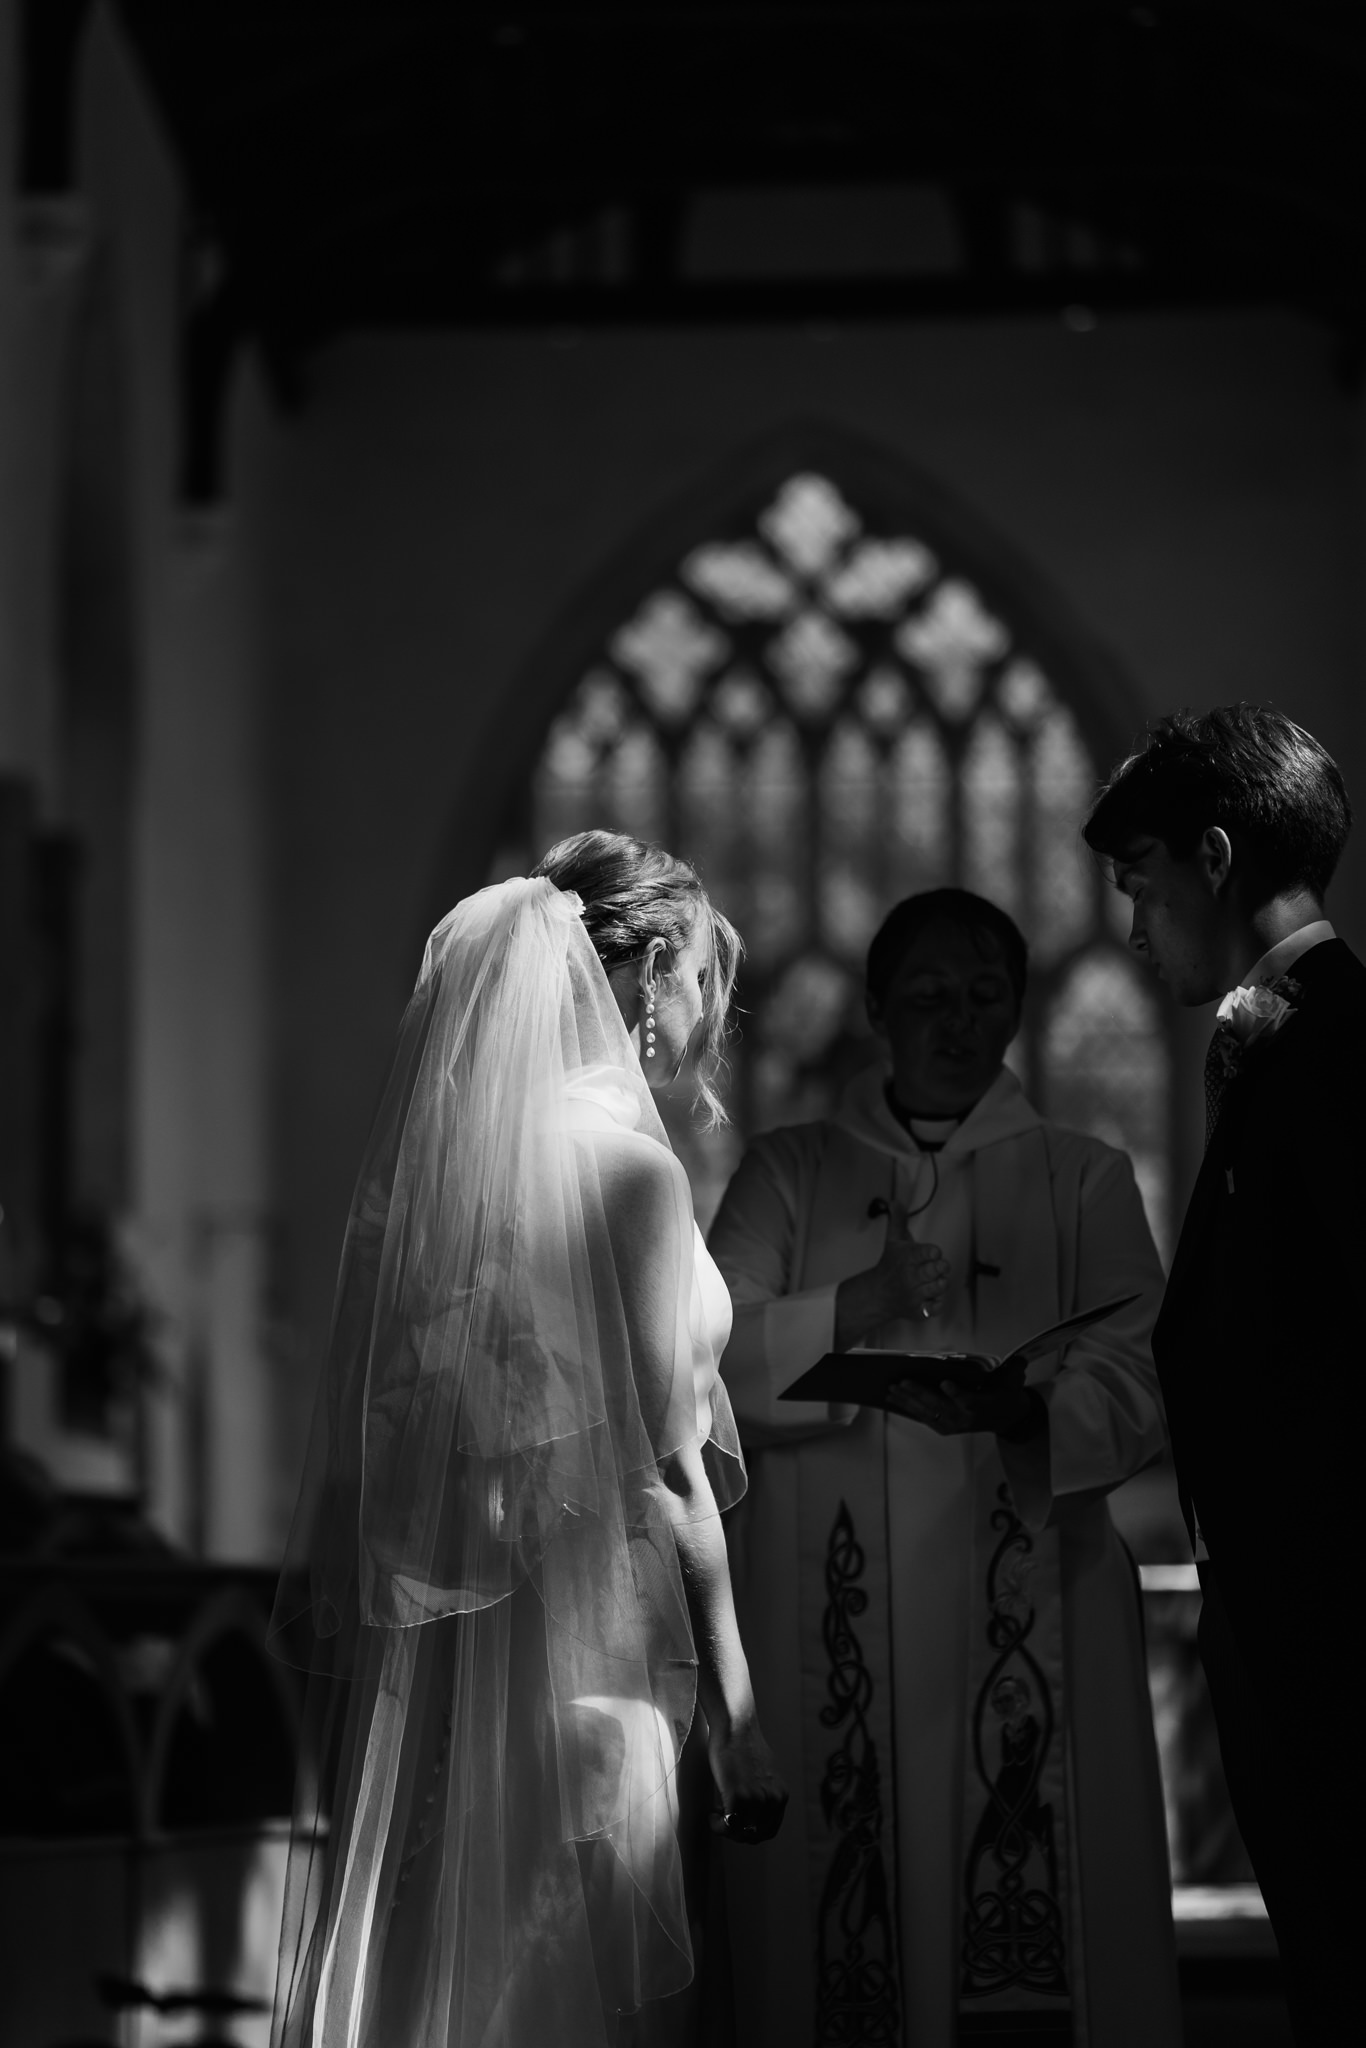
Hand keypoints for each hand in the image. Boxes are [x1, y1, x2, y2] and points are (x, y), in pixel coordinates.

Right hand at [706, 1715, 787, 1844]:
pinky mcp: (738, 1797)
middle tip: (724, 1821)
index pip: (770, 1829)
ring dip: (726, 1830)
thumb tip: (753, 1805)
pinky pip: (728, 1825)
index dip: (751, 1830)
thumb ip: (764, 1791)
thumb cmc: (744, 1743)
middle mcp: (773, 1800)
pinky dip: (717, 1825)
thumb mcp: (764, 1772)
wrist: (735, 1725)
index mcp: (781, 1795)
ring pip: (741, 1833)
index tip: (738, 1821)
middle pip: (756, 1835)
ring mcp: (756, 1800)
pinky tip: (711, 1814)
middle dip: (738, 1833)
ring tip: (716, 1816)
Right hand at [834, 1199, 949, 1349]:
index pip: (924, 1253)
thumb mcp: (893, 1241)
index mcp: (907, 1259)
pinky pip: (936, 1307)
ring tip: (936, 1279)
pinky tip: (933, 1295)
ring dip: (941, 1283)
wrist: (878, 1295)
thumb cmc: (890, 1266)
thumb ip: (899, 1221)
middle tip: (940, 1265)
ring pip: (938, 1288)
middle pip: (933, 1271)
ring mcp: (915, 1295)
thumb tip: (896, 1201)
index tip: (934, 1251)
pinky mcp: (919, 1310)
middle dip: (940, 1267)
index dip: (932, 1252)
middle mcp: (910, 1277)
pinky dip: (938, 1301)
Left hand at [887, 1370, 1045, 1442]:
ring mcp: (954, 1425)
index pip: (968, 1401)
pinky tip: (895, 1398)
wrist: (1007, 1419)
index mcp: (983, 1406)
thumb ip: (1015, 1370)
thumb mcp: (1014, 1381)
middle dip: (919, 1394)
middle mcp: (966, 1419)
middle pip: (940, 1407)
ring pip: (927, 1413)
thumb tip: (1019, 1358)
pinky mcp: (945, 1428)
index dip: (957, 1394)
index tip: (945, 1383)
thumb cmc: (1006, 1394)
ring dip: (907, 1401)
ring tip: (891, 1389)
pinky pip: (924, 1417)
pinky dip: (908, 1408)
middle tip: (901, 1382)